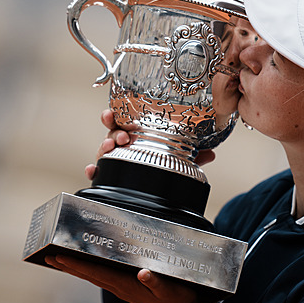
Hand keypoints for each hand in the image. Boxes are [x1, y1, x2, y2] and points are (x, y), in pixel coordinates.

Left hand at [45, 255, 200, 302]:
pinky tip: (86, 267)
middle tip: (49, 257)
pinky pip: (102, 277)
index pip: (97, 274)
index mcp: (128, 286)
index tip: (60, 258)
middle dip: (69, 266)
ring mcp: (122, 288)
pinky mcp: (127, 287)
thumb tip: (143, 273)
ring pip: (93, 277)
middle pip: (89, 275)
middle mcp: (121, 287)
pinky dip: (90, 271)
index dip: (78, 266)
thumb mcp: (170, 290)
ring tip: (60, 261)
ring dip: (76, 269)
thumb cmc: (177, 300)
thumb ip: (156, 282)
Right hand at [85, 110, 216, 180]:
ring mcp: (115, 160)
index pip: (125, 122)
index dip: (116, 115)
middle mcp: (123, 145)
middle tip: (122, 136)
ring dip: (104, 146)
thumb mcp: (180, 157)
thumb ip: (194, 155)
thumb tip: (210, 154)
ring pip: (103, 150)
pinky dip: (94, 171)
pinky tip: (92, 170)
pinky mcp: (110, 175)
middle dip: (113, 132)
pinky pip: (99, 173)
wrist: (157, 189)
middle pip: (112, 133)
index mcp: (137, 135)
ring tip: (110, 147)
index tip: (112, 113)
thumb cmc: (162, 163)